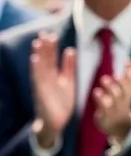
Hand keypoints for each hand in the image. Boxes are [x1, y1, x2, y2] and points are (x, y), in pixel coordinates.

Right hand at [29, 31, 75, 148]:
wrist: (55, 123)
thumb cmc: (61, 102)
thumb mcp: (68, 82)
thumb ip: (69, 67)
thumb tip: (70, 50)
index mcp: (53, 76)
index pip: (51, 58)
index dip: (51, 47)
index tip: (51, 34)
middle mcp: (46, 79)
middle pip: (45, 60)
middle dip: (45, 48)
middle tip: (44, 33)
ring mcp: (42, 85)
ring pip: (40, 67)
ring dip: (39, 55)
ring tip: (38, 42)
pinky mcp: (40, 92)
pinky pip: (37, 79)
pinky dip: (36, 68)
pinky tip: (35, 58)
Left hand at [93, 60, 130, 141]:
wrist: (119, 126)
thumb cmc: (121, 103)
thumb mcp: (128, 90)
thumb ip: (129, 76)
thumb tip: (128, 60)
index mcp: (130, 92)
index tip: (126, 62)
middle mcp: (124, 100)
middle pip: (125, 89)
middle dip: (121, 82)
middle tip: (116, 75)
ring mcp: (116, 108)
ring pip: (115, 97)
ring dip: (111, 88)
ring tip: (104, 79)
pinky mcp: (107, 115)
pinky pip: (104, 107)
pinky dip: (101, 99)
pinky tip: (96, 91)